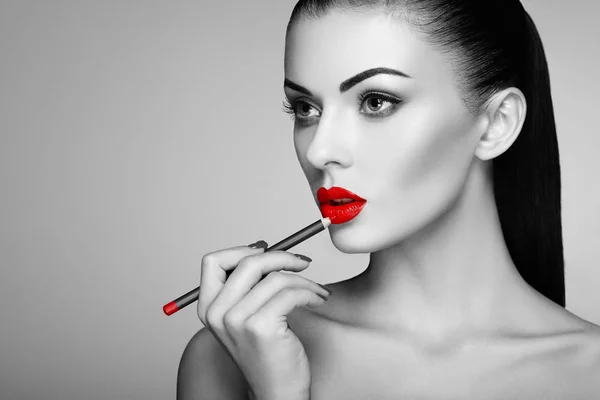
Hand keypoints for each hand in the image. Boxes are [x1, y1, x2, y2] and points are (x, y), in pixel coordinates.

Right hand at [197, 240, 330, 399]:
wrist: (276, 391)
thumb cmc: (267, 352)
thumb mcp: (246, 316)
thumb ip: (247, 286)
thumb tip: (261, 247)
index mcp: (208, 308)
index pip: (213, 261)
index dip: (241, 250)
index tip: (266, 250)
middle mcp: (217, 314)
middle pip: (248, 262)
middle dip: (282, 256)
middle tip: (302, 262)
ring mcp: (236, 321)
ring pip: (275, 277)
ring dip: (303, 279)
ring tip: (316, 289)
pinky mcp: (260, 327)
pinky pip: (291, 292)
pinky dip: (311, 291)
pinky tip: (318, 299)